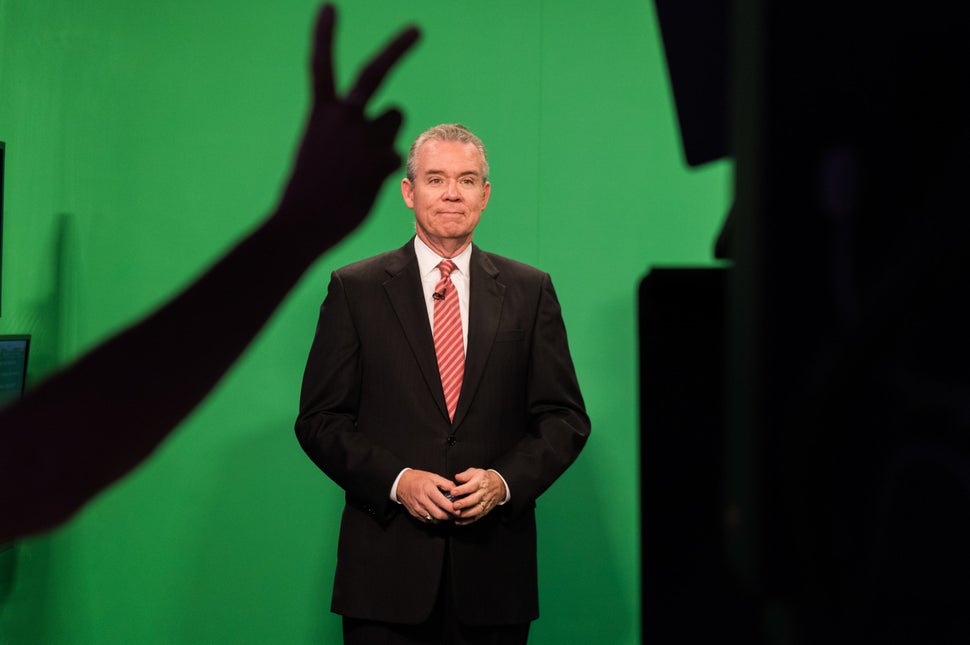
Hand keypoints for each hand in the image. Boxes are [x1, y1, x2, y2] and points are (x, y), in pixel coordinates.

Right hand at [275, 4, 419, 248]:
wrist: (303, 222)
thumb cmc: (309, 190)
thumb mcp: (318, 150)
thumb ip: (347, 131)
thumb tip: (389, 130)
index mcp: (321, 113)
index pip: (322, 65)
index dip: (324, 35)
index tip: (329, 6)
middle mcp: (343, 117)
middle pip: (374, 73)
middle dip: (397, 47)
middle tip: (416, 29)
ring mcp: (364, 137)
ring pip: (394, 120)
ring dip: (386, 134)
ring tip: (362, 163)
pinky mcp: (381, 160)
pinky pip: (395, 156)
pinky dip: (384, 169)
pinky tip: (364, 184)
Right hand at [396, 469, 456, 522]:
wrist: (401, 483)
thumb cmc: (418, 479)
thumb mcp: (434, 477)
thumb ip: (446, 484)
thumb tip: (457, 492)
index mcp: (428, 490)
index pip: (443, 503)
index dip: (453, 509)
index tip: (459, 510)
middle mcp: (423, 500)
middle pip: (439, 514)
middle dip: (449, 516)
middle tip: (455, 514)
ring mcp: (418, 508)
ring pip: (434, 519)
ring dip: (442, 519)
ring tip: (447, 514)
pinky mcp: (415, 514)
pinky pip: (427, 520)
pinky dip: (434, 519)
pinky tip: (438, 514)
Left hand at [451, 468, 506, 525]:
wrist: (498, 485)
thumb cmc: (483, 479)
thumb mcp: (475, 472)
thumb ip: (465, 475)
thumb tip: (457, 477)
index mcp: (480, 482)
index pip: (471, 486)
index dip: (462, 490)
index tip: (453, 492)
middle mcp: (483, 493)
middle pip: (474, 499)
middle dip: (464, 503)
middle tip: (454, 505)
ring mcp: (485, 503)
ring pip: (476, 510)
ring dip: (466, 514)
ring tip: (456, 515)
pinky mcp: (485, 510)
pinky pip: (477, 517)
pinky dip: (467, 521)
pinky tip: (459, 521)